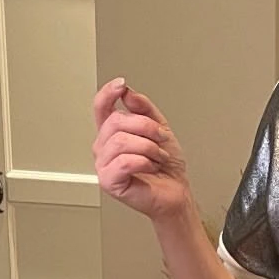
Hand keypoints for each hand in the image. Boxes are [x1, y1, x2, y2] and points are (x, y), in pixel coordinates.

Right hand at [92, 77, 191, 224]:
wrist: (176, 192)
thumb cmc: (167, 167)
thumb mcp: (160, 129)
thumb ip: (145, 109)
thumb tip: (128, 93)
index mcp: (112, 133)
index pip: (101, 107)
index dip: (108, 93)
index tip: (121, 85)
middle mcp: (104, 147)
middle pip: (116, 121)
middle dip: (146, 127)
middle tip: (161, 139)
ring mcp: (104, 164)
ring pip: (120, 141)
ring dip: (148, 147)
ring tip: (158, 157)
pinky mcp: (108, 182)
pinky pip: (123, 162)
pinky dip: (144, 162)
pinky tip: (151, 167)